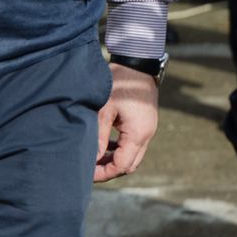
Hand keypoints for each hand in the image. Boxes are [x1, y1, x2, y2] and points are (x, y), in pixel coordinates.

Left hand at [95, 62, 158, 182]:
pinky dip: (121, 148)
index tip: (87, 174)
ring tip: (96, 158)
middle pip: (129, 165)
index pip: (122, 165)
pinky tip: (107, 144)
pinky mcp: (146, 123)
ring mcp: (149, 129)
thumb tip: (93, 160)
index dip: (104, 173)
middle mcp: (147, 134)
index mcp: (138, 134)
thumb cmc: (119, 83)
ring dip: (116, 159)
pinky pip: (135, 144)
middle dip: (110, 170)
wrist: (137, 62)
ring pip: (133, 156)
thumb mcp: (105, 110)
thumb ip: (99, 137)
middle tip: (90, 169)